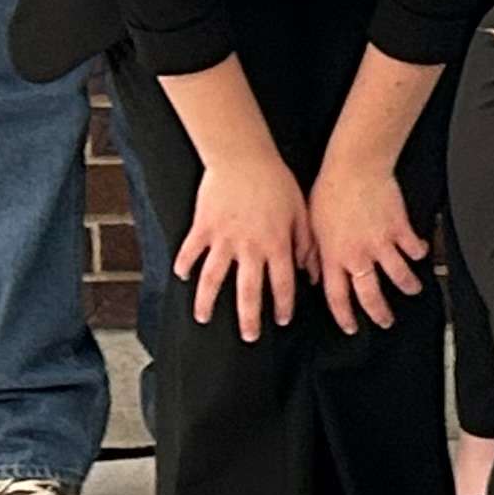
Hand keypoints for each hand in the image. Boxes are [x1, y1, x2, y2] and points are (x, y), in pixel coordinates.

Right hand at [176, 153, 311, 342]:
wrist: (245, 158)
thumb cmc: (278, 182)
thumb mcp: (302, 212)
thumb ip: (306, 244)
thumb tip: (311, 271)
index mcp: (276, 245)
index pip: (281, 285)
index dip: (282, 305)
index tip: (281, 320)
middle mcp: (249, 248)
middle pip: (247, 291)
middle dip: (248, 318)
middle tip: (249, 336)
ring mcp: (223, 239)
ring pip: (212, 279)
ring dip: (206, 302)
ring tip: (203, 319)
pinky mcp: (202, 228)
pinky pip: (190, 252)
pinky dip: (184, 265)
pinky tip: (182, 277)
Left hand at [306, 157, 428, 333]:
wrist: (355, 167)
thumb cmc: (330, 191)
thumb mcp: (311, 226)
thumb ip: (311, 254)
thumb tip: (310, 272)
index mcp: (333, 256)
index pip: (338, 297)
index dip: (345, 316)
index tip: (351, 326)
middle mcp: (358, 254)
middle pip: (371, 295)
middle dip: (380, 313)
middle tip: (386, 321)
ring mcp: (381, 243)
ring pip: (399, 276)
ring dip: (407, 286)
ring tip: (412, 289)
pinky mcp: (400, 228)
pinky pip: (414, 249)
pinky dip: (419, 253)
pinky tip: (419, 253)